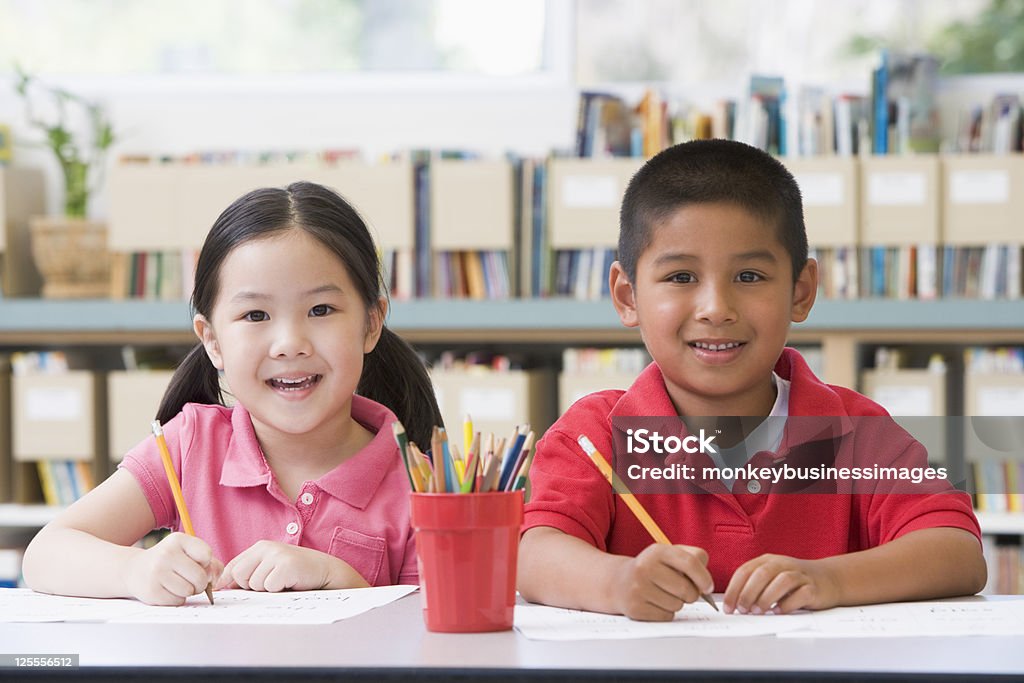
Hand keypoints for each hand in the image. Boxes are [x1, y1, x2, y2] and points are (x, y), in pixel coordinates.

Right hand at [122, 532, 222, 605]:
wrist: (136, 570)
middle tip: (191, 580)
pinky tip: (167, 590)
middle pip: (200, 577)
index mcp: (178, 540)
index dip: (206, 563)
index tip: (197, 563)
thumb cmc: (170, 561)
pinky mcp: (152, 591)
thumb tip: (215, 577)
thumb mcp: (189, 552)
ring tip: (178, 584)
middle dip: (200, 583)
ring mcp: (157, 572)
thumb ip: (210, 562)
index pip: (206, 554)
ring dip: (188, 592)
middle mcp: (166, 554)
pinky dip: (177, 599)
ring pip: (189, 591)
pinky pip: (177, 601)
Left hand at [217, 541, 369, 591]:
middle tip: (270, 585)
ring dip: (267, 590)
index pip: (231, 567)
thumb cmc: (297, 573)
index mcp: (259, 547)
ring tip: (283, 583)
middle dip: (250, 587)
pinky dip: (278, 591)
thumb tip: (221, 587)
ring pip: (254, 584)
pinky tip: (290, 584)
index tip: (228, 593)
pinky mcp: (286, 565)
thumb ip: (249, 573)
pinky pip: (269, 587)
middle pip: (238, 576)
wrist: (326, 571)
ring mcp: (277, 555)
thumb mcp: (270, 568)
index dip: (228, 583)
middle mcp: (266, 547)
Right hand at [610, 543, 712, 620]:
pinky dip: (667, 612)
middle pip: (686, 589)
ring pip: (677, 605)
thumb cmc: (653, 568)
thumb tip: (707, 584)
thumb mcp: (670, 554)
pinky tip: (656, 603)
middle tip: (685, 591)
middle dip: (692, 594)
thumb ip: (694, 559)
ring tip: (666, 594)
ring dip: (678, 603)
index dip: (704, 577)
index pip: (690, 563)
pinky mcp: (635, 608)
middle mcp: (645, 568)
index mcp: (657, 551)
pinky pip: (666, 616)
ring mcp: (638, 589)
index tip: (708, 587)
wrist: (620, 582)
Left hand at [723, 553, 839, 614]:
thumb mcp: (771, 578)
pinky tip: (780, 611)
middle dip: (748, 593)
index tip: (728, 607)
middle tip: (742, 610)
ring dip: (767, 597)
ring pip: (782, 581)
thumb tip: (734, 605)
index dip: (734, 589)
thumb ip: (754, 587)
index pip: (745, 571)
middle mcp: (782, 564)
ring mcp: (799, 575)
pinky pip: (801, 594)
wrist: (828, 578)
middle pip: (762, 574)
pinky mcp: (814, 587)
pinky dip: (789, 603)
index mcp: (767, 561)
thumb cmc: (794, 582)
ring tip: (758, 611)